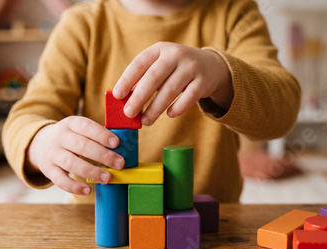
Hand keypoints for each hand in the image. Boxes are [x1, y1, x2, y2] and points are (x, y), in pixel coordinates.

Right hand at [25, 116, 124, 194]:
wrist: (39, 143)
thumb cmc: (69, 138)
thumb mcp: (78, 129)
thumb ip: (95, 135)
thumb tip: (121, 148)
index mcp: (70, 123)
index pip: (86, 126)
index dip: (101, 134)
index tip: (116, 143)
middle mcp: (60, 137)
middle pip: (81, 146)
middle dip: (103, 155)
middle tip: (119, 164)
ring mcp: (53, 154)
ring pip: (72, 163)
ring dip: (92, 171)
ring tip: (107, 178)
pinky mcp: (48, 170)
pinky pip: (60, 180)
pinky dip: (74, 187)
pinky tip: (87, 190)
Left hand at [113, 42, 232, 125]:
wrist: (210, 65)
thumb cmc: (175, 69)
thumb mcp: (159, 66)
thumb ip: (143, 78)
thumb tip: (123, 99)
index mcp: (159, 49)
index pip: (139, 63)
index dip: (127, 79)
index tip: (117, 95)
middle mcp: (175, 55)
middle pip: (154, 77)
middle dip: (139, 97)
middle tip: (128, 113)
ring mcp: (191, 67)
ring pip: (170, 90)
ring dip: (155, 108)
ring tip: (145, 121)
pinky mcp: (203, 81)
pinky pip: (188, 97)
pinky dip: (178, 107)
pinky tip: (169, 115)